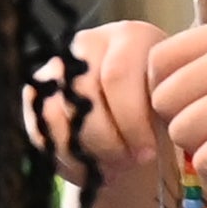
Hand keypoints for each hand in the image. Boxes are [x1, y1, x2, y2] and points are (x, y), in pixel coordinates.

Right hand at [46, 19, 171, 180]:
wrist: (134, 126)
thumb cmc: (158, 114)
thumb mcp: (170, 109)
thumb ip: (163, 110)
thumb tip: (147, 138)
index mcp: (130, 36)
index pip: (119, 75)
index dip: (132, 122)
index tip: (148, 153)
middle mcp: (89, 43)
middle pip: (87, 94)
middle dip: (110, 140)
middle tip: (128, 163)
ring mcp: (58, 66)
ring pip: (61, 113)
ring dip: (89, 151)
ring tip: (112, 169)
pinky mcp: (36, 94)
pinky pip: (44, 131)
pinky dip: (69, 160)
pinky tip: (91, 171)